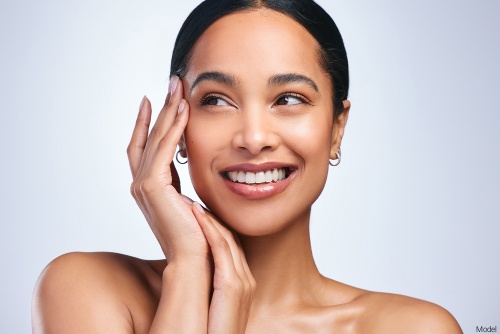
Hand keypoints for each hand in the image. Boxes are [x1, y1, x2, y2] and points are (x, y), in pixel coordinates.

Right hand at [127, 77, 208, 263]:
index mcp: (152, 188)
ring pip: (154, 138)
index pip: (147, 147)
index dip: (151, 122)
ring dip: (167, 112)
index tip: (159, 100)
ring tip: (177, 88)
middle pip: (148, 136)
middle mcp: (141, 184)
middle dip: (161, 108)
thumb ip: (187, 185)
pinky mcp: (151, 187)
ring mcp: (143, 186)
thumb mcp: (192, 202)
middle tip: (172, 83)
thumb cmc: (199, 236)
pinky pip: (163, 149)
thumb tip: (201, 170)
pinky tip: (184, 111)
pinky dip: (172, 128)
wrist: (194, 260)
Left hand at [192, 203, 255, 333]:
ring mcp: (242, 284)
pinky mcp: (234, 288)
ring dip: (209, 219)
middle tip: (190, 199)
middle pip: (230, 239)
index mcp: (237, 284)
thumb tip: (184, 264)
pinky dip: (210, 230)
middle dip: (212, 218)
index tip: (192, 208)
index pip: (226, 246)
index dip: (210, 225)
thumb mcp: (202, 302)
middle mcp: (244, 281)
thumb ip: (202, 282)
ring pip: (227, 241)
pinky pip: (223, 251)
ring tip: (190, 201)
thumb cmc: (195, 332)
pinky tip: (196, 216)